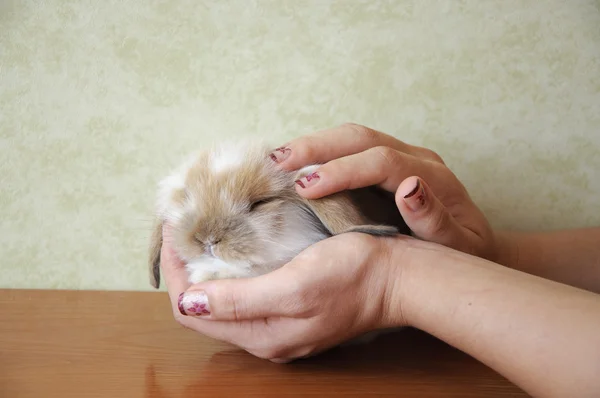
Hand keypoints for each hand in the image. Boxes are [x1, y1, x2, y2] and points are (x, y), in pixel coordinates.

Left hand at [161, 224, 407, 361]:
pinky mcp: (291, 307)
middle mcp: (264, 335)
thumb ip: (241, 301)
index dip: (176, 273)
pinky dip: (229, 270)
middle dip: (187, 270)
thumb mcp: (294, 286)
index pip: (193, 310)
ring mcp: (278, 323)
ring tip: (201, 233)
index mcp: (261, 334)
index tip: (174, 231)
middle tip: (184, 229)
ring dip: (206, 269)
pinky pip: (244, 293)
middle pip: (204, 307)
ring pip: (222, 299)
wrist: (397, 277)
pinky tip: (232, 246)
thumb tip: (192, 303)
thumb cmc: (352, 276)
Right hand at [270, 123, 499, 261]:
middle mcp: (416, 158)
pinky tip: (296, 162)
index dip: (342, 171)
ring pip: (352, 137)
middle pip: (361, 137)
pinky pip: (351, 148)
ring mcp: (402, 156)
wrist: (474, 245)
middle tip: (279, 161)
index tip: (307, 188)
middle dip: (317, 146)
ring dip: (313, 144)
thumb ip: (437, 221)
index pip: (382, 161)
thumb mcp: (460, 246)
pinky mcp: (388, 163)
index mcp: (433, 177)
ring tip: (277, 158)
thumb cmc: (465, 252)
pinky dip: (321, 153)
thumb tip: (409, 189)